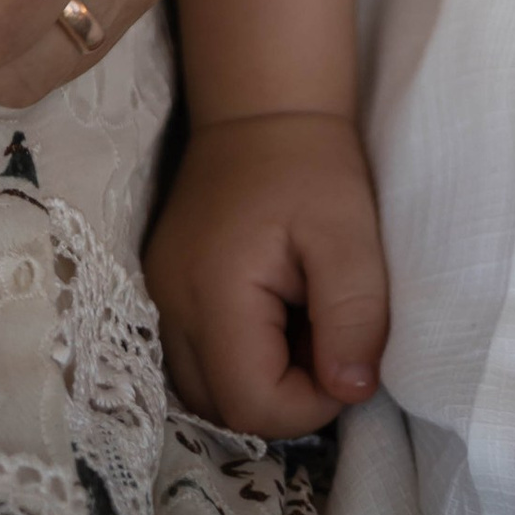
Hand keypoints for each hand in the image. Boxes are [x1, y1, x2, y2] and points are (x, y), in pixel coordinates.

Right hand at [147, 109, 387, 435]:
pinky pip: (198, 357)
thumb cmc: (311, 164)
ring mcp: (160, 299)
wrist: (262, 106)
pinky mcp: (165, 291)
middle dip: (285, 394)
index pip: (251, 404)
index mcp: (214, 292)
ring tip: (301, 322)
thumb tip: (352, 391)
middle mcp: (170, 305)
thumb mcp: (350, 234)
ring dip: (261, 379)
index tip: (346, 356)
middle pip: (222, 407)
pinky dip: (240, 357)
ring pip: (206, 390)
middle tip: (326, 335)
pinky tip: (275, 314)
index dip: (310, 404)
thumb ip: (355, 317)